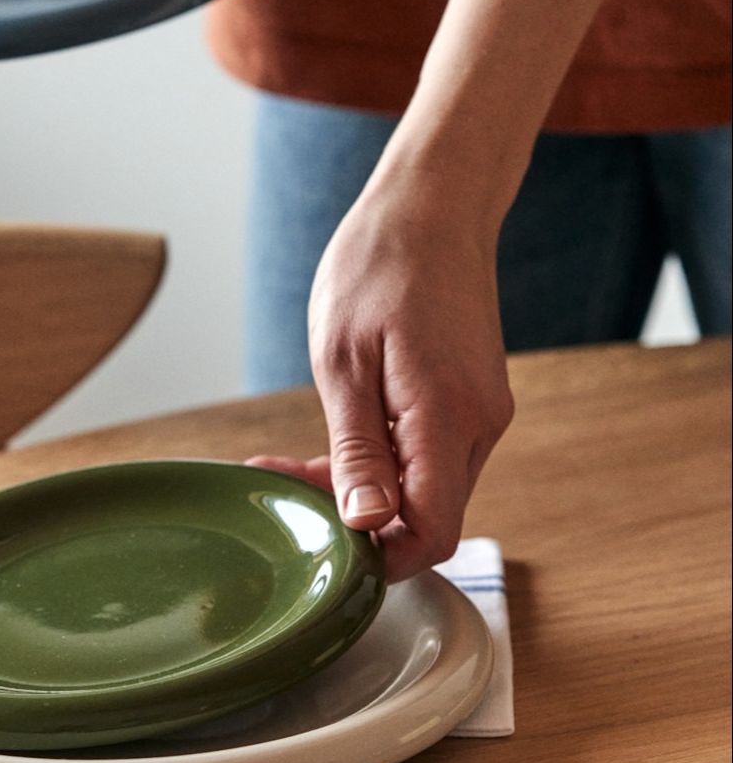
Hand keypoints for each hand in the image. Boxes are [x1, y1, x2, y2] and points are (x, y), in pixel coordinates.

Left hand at [249, 192, 514, 579]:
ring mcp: (481, 413)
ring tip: (293, 462)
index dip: (380, 557)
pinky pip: (430, 456)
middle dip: (358, 521)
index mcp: (449, 417)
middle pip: (428, 517)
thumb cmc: (380, 266)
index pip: (433, 533)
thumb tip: (368, 524)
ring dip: (366, 490)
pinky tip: (335, 440)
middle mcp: (480, 424)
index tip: (318, 539)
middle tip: (282, 487)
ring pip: (426, 489)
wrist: (433, 206)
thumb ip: (359, 448)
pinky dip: (384, 461)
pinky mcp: (471, 401)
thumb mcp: (344, 360)